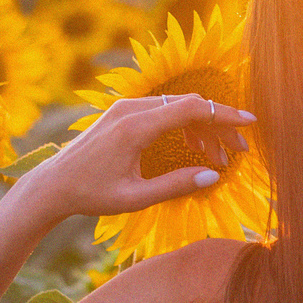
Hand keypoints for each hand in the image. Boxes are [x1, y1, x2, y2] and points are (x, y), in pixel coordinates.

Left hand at [13, 94, 257, 222]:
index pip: (192, 109)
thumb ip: (176, 186)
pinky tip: (193, 147)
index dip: (224, 114)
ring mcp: (126, 107)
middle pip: (188, 104)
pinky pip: (162, 110)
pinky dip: (183, 124)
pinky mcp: (122, 112)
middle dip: (218, 124)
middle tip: (238, 151)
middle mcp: (132, 109)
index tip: (249, 124)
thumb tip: (213, 176)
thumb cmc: (91, 194)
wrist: (53, 184)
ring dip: (202, 126)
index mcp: (136, 127)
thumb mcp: (136, 198)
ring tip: (218, 156)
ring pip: (177, 106)